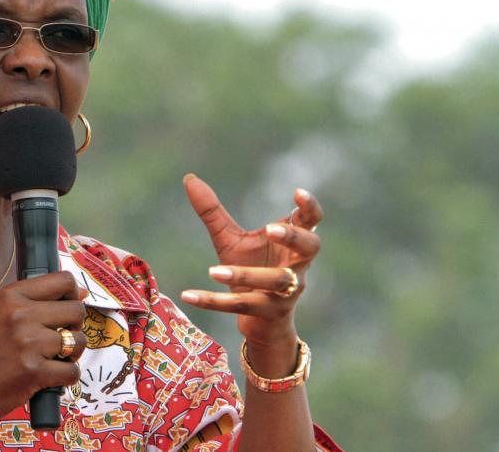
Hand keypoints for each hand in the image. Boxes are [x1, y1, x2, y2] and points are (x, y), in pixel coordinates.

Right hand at [0, 271, 87, 427]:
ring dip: (72, 354)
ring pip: (79, 341)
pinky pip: (73, 370)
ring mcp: (28, 343)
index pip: (64, 280)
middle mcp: (20, 314)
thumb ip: (38, 303)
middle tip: (58, 339)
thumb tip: (82, 293)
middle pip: (76, 310)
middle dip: (75, 327)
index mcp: (11, 295)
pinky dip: (66, 378)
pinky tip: (48, 377)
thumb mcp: (2, 316)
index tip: (65, 309)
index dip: (72, 295)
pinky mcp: (34, 371)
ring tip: (52, 359)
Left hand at [179, 174, 322, 346]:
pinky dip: (213, 301)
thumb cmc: (251, 268)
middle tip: (271, 228)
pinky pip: (242, 306)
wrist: (259, 320)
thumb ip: (212, 212)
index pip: (311, 221)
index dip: (310, 207)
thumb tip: (188, 178)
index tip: (297, 192)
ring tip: (213, 272)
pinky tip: (187, 294)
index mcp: (292, 243)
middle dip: (293, 237)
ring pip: (274, 281)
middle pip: (309, 248)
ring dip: (245, 275)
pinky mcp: (268, 313)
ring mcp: (286, 292)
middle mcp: (296, 265)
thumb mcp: (230, 239)